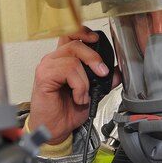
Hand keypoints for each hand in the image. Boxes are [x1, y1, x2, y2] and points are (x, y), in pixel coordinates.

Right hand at [29, 26, 118, 144]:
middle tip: (102, 73)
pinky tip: (78, 97)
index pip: (71, 35)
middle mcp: (54, 60)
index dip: (84, 32)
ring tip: (84, 95)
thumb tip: (118, 72)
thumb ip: (104, 81)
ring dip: (85, 80)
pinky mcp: (44, 76)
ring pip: (73, 58)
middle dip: (94, 56)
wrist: (56, 129)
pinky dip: (78, 86)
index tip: (97, 40)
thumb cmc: (67, 111)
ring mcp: (47, 66)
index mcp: (63, 60)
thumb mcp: (92, 93)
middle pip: (75, 42)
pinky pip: (68, 70)